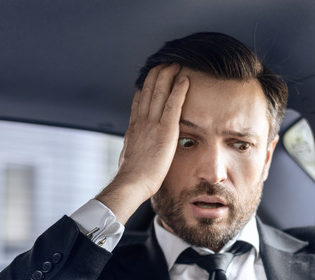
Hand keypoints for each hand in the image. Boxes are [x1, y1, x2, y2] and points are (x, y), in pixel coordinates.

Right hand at [96, 63, 188, 222]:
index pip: (139, 102)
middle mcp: (142, 121)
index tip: (148, 79)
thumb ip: (133, 147)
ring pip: (160, 92)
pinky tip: (184, 79)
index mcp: (134, 128)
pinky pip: (173, 105)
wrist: (132, 182)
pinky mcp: (166, 130)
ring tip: (174, 64)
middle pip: (149, 91)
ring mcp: (153, 124)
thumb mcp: (129, 156)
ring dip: (168, 75)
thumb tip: (133, 147)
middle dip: (156, 75)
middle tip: (163, 63)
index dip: (145, 88)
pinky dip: (179, 90)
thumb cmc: (132, 177)